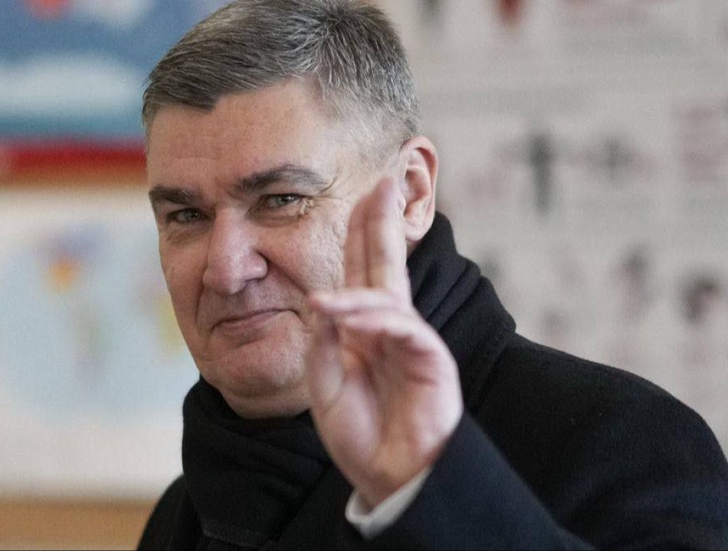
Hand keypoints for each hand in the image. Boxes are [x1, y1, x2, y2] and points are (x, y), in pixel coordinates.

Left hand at [306, 178, 462, 508]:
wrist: (389, 475)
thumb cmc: (360, 430)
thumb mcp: (326, 381)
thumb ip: (324, 340)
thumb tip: (322, 302)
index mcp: (365, 325)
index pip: (363, 268)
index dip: (364, 230)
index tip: (363, 192)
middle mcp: (391, 324)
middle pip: (386, 262)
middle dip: (384, 220)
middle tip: (384, 179)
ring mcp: (412, 339)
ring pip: (386, 295)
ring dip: (355, 292)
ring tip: (328, 295)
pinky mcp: (430, 360)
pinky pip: (402, 329)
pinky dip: (373, 322)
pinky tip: (350, 320)